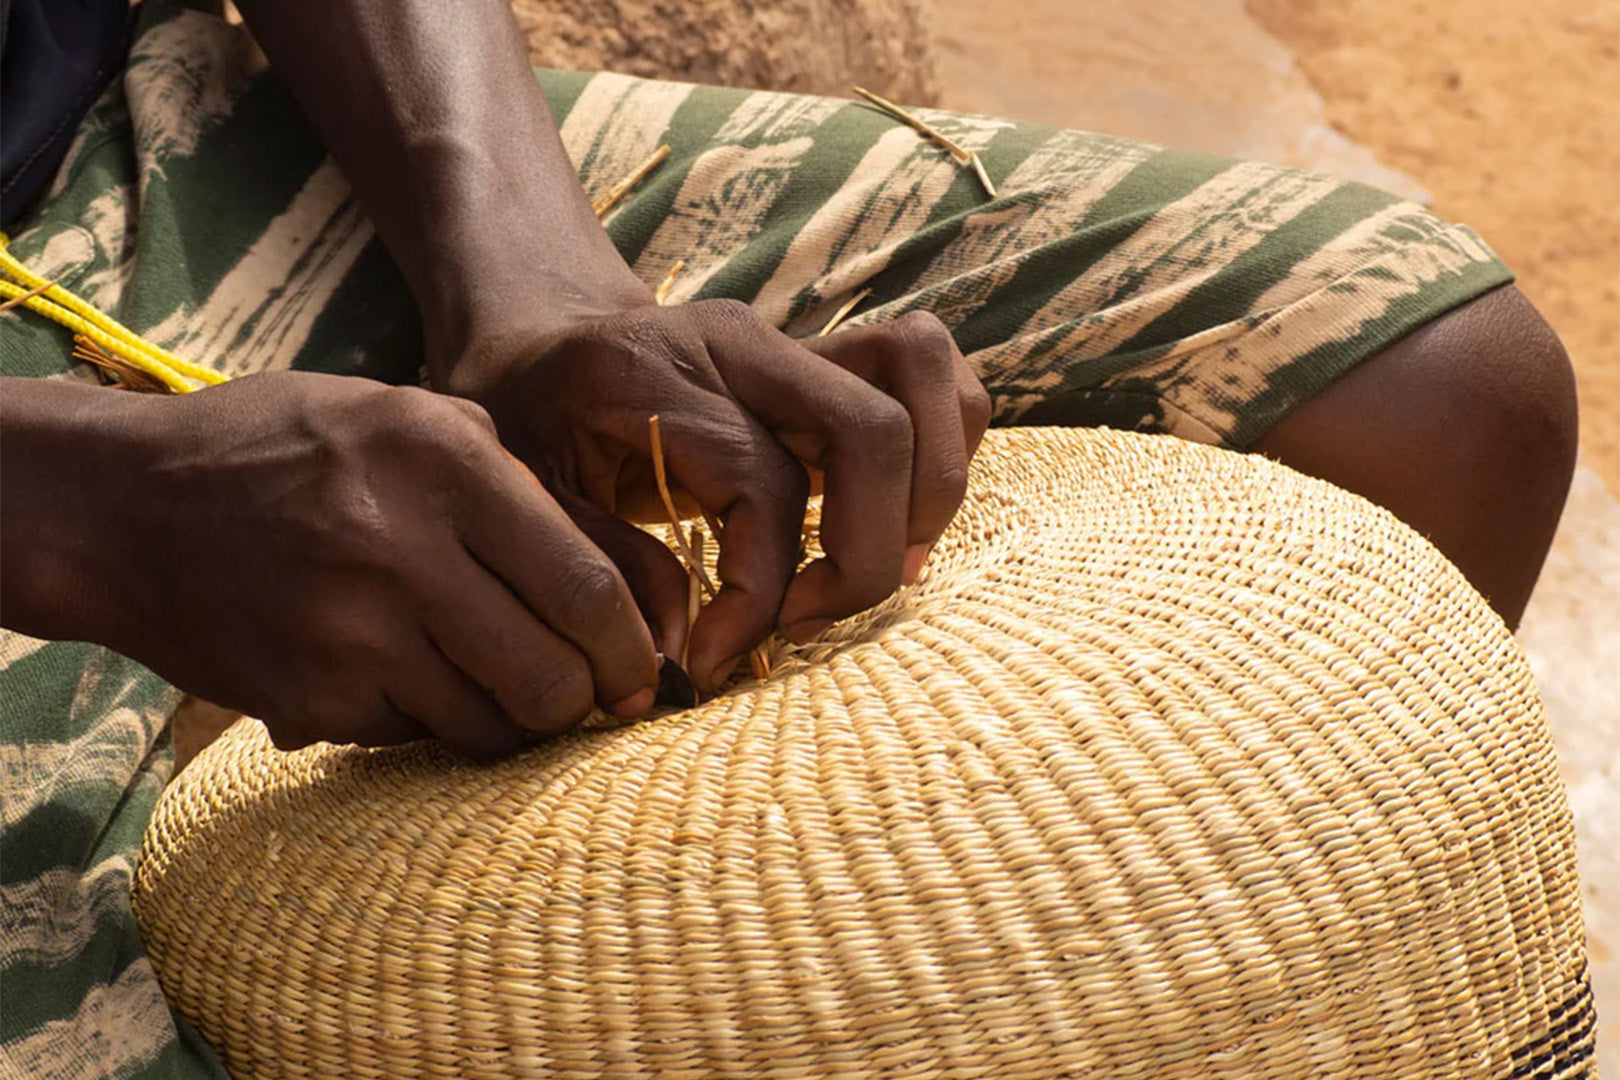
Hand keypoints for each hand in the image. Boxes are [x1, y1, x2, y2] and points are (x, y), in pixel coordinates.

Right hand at [35, 372, 659, 755]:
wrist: (126, 506)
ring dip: (512, 720)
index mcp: (444, 462)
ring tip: (496, 683)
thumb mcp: (414, 418)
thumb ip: (523, 485)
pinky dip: (432, 722)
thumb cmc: (295, 451)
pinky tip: (406, 676)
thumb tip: (639, 585)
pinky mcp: (309, 700)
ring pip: (491, 726)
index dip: (631, 647)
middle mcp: (401, 548)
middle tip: (584, 694)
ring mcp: (349, 633)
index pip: (587, 586)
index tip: (641, 670)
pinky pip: (417, 739)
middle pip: (553, 678)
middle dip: (586, 701)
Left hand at [445, 299, 991, 690]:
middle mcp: (740, 340)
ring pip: (925, 374)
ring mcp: (795, 338)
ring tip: (883, 568)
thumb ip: (606, 571)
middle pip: (871, 430)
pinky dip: (944, 447)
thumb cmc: (522, 423)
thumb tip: (685, 653)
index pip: (764, 486)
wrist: (537, 341)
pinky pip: (933, 373)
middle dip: (866, 551)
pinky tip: (894, 522)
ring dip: (929, 489)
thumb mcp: (527, 498)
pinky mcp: (830, 354)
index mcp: (652, 371)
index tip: (712, 657)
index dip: (759, 591)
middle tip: (806, 622)